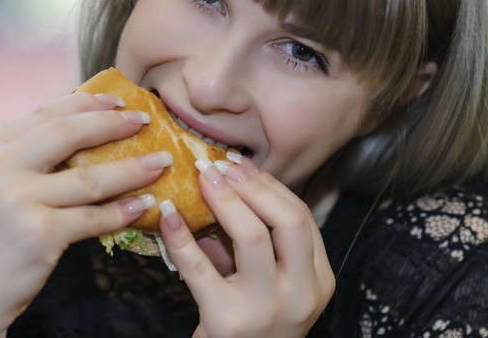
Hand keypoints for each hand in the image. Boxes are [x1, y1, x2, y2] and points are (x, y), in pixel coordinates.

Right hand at [0, 93, 170, 337]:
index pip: (45, 113)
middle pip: (70, 133)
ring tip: (160, 162)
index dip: (87, 103)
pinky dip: (122, 210)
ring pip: (91, 177)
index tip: (118, 101)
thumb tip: (81, 128)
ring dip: (133, 168)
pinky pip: (93, 217)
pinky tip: (143, 204)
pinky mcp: (39, 233)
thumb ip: (20, 155)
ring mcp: (18, 200)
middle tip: (145, 121)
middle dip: (114, 124)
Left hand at [159, 157, 334, 337]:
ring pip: (252, 235)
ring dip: (225, 199)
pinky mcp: (227, 321)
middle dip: (254, 186)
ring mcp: (267, 308)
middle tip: (223, 165)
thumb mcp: (272, 286)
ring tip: (203, 178)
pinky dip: (180, 236)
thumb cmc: (253, 325)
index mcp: (319, 281)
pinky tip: (168, 215)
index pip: (302, 218)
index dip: (271, 186)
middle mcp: (301, 294)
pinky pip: (199, 268)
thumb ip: (258, 245)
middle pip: (288, 220)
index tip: (242, 166)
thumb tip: (224, 187)